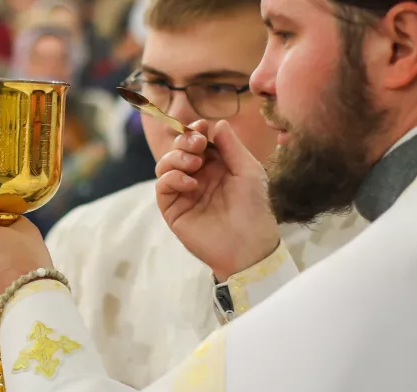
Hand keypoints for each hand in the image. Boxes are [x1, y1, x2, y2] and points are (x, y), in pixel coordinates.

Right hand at [155, 120, 279, 280]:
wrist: (248, 244)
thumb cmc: (254, 208)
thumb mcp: (248, 170)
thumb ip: (231, 146)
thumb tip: (216, 123)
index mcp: (215, 167)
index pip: (197, 143)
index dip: (195, 131)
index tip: (201, 126)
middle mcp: (197, 177)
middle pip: (178, 150)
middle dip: (184, 141)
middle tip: (198, 144)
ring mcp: (183, 193)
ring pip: (165, 165)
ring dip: (176, 158)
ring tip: (195, 164)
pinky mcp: (173, 210)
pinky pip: (162, 187)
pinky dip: (172, 179)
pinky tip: (191, 184)